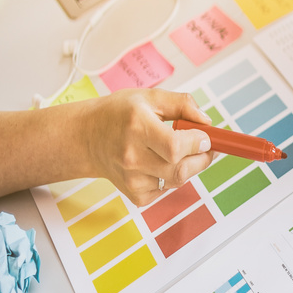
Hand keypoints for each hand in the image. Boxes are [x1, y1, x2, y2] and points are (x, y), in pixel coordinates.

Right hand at [87, 89, 213, 205]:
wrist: (87, 138)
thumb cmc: (119, 114)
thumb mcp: (150, 97)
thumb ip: (182, 104)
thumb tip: (206, 121)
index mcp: (137, 127)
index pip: (175, 146)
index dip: (197, 143)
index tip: (205, 137)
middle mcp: (132, 156)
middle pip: (180, 169)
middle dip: (201, 159)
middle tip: (203, 147)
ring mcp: (131, 179)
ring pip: (176, 181)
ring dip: (188, 167)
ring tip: (179, 152)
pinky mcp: (134, 194)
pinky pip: (166, 190)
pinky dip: (171, 178)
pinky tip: (160, 164)